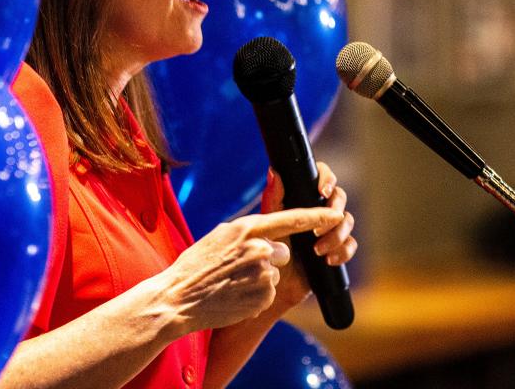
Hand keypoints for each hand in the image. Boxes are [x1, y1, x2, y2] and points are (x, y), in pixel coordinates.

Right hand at [159, 206, 344, 332]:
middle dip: (268, 258)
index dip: (316, 216)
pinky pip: (269, 291)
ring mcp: (263, 274)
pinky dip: (256, 294)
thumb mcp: (220, 236)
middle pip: (283, 251)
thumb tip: (268, 230)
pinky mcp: (264, 296)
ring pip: (275, 273)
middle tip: (239, 266)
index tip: (334, 214)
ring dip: (260, 278)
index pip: (291, 218)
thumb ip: (248, 230)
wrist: (179, 298)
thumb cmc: (196, 266)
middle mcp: (259, 248)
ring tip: (233, 282)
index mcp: (247, 228)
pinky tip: (236, 294)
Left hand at [260, 161, 356, 310]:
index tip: (322, 191)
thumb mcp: (267, 222)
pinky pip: (350, 245)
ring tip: (318, 250)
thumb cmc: (265, 250)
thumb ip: (273, 198)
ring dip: (337, 234)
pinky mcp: (336, 250)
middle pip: (339, 197)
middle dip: (335, 207)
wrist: (271, 284)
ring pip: (347, 221)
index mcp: (302, 198)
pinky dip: (343, 252)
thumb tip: (274, 172)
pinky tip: (328, 260)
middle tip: (323, 222)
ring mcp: (329, 230)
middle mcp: (318, 210)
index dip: (326, 178)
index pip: (321, 177)